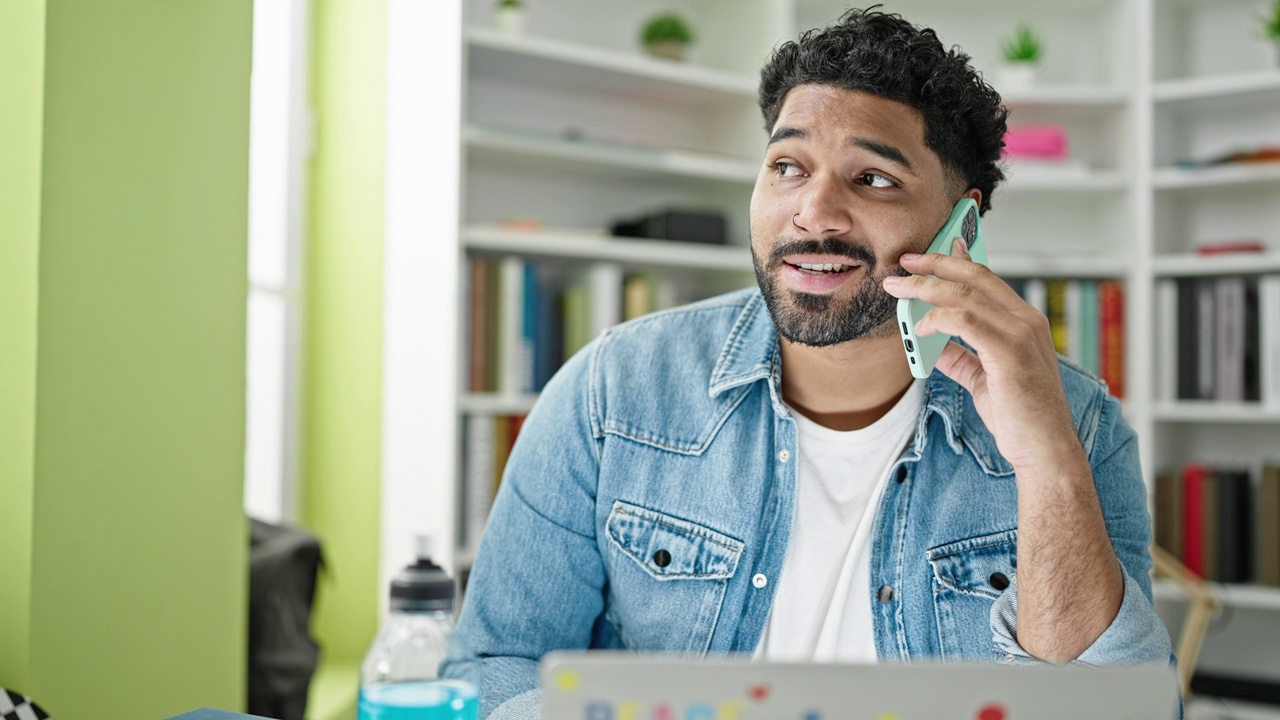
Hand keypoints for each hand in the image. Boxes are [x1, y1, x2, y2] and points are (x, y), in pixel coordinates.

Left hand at [881, 239, 1082, 472]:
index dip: (954, 262)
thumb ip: (960, 358)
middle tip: (904, 263)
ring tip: (898, 290)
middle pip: (974, 276)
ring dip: (926, 288)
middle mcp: (1026, 320)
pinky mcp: (1010, 352)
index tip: (927, 256)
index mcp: (1024, 322)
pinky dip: (937, 319)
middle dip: (934, 265)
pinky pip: (965, 321)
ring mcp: (1021, 333)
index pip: (986, 278)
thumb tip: (931, 344)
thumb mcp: (983, 380)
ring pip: (965, 294)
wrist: (1045, 450)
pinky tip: (919, 329)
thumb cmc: (1020, 418)